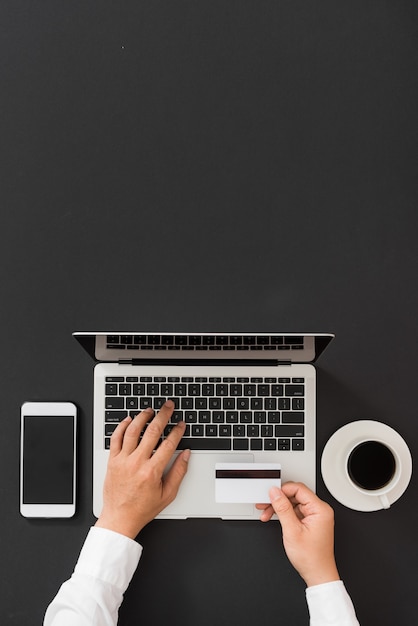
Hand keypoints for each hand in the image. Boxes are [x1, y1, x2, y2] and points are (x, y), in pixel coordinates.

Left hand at [95, 400, 189, 538]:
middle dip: (163, 415)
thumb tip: (186, 455)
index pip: (168, 444)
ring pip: (133, 431)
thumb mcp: (167, 494)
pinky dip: (122, 426)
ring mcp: (123, 460)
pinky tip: (129, 420)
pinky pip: (116, 438)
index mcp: (152, 471)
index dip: (177, 431)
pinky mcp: (112, 461)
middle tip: (168, 406)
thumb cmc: (142, 508)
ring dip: (143, 417)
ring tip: (150, 410)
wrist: (119, 518)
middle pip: (152, 431)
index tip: (181, 424)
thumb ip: (179, 472)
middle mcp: (137, 463)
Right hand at [256, 482, 339, 586]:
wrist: (317, 574)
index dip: (282, 491)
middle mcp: (319, 510)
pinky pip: (294, 511)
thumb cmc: (311, 557)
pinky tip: (274, 518)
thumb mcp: (292, 531)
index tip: (270, 495)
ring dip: (279, 508)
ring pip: (292, 503)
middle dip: (278, 500)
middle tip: (265, 504)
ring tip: (266, 513)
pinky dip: (283, 514)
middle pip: (294, 495)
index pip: (299, 489)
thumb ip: (282, 509)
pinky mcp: (310, 521)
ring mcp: (315, 516)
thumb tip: (275, 493)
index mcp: (320, 509)